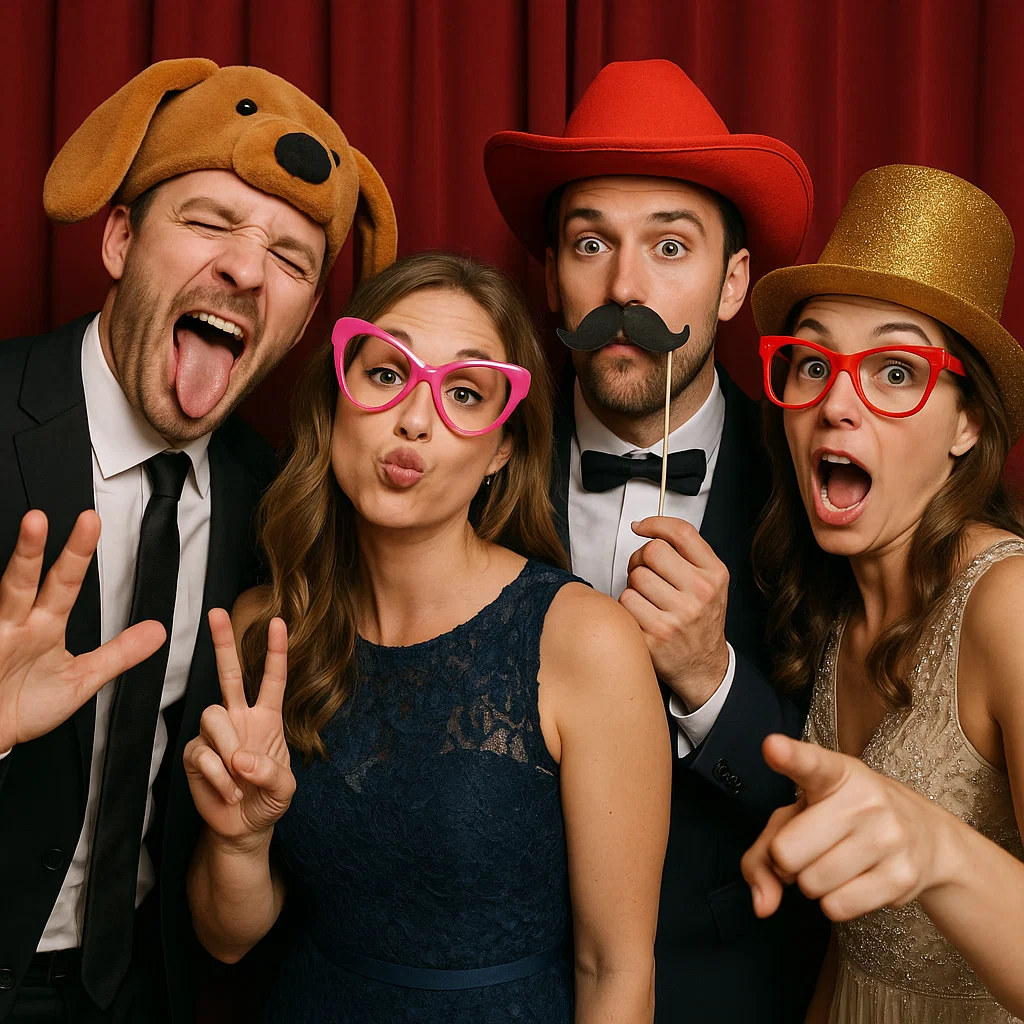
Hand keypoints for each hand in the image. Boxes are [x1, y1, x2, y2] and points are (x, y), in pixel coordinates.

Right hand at [0, 510, 165, 753]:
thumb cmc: (25, 705)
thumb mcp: (82, 679)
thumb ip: (119, 653)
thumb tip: (158, 631)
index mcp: (43, 626)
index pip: (65, 582)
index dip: (77, 553)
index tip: (91, 521)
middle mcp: (14, 625)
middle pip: (22, 581)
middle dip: (31, 550)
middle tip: (40, 518)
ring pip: (1, 595)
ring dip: (13, 565)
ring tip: (23, 530)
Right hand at [184, 609, 293, 848]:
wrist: (243, 829)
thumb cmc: (267, 801)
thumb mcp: (284, 789)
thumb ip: (271, 772)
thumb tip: (241, 758)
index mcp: (267, 718)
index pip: (272, 679)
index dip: (275, 651)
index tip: (279, 621)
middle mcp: (239, 719)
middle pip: (228, 674)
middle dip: (223, 643)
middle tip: (216, 612)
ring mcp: (215, 736)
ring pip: (213, 716)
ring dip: (228, 748)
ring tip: (239, 779)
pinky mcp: (194, 755)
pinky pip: (202, 753)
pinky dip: (218, 776)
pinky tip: (228, 792)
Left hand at [618, 515, 729, 708]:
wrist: (703, 666)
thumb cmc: (701, 619)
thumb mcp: (711, 582)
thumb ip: (687, 552)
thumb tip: (646, 527)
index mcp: (714, 575)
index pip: (682, 533)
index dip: (656, 523)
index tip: (642, 527)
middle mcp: (700, 594)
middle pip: (652, 551)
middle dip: (641, 558)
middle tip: (644, 571)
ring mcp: (678, 617)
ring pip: (635, 577)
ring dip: (634, 585)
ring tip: (647, 597)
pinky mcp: (655, 637)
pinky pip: (625, 603)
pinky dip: (627, 606)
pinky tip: (641, 614)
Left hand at [741, 734, 956, 921]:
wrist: (926, 836)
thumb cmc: (843, 819)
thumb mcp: (800, 816)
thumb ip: (764, 852)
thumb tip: (762, 905)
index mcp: (834, 772)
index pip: (810, 763)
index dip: (789, 756)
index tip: (772, 746)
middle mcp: (864, 799)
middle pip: (787, 852)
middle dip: (787, 861)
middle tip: (808, 847)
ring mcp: (887, 838)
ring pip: (811, 885)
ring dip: (812, 883)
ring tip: (834, 860)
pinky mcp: (901, 877)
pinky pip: (837, 907)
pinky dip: (835, 902)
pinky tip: (854, 879)